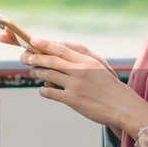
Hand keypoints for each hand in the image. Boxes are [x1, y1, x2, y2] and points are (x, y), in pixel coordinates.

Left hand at [22, 38, 147, 134]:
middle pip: (51, 61)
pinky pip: (50, 92)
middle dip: (35, 57)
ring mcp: (75, 86)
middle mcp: (80, 71)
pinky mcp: (72, 100)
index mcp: (87, 61)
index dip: (45, 44)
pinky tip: (43, 89)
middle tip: (24, 57)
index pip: (62, 49)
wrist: (122, 106)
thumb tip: (61, 53)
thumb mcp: (99, 68)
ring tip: (33, 72)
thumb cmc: (109, 87)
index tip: (34, 40)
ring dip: (37, 73)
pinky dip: (43, 90)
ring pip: (48, 75)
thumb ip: (81, 61)